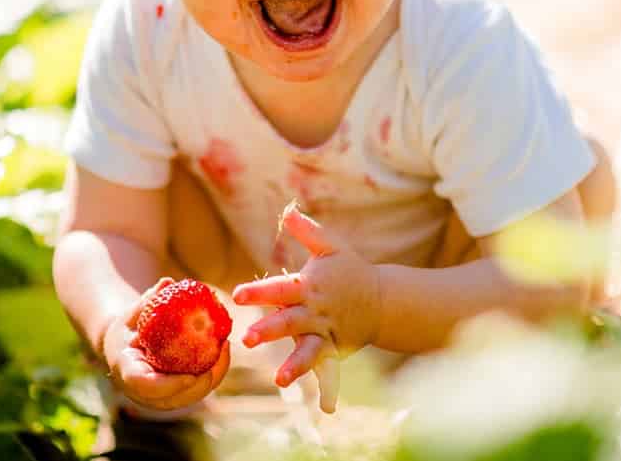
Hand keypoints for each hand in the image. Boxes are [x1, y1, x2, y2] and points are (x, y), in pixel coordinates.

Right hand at [102, 279, 231, 412]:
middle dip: (200, 384)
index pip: (147, 386)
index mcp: (127, 372)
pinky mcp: (174, 394)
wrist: (125, 346)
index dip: (169, 386)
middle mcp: (143, 392)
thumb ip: (147, 301)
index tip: (190, 376)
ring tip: (225, 348)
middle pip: (174, 398)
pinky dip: (211, 374)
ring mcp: (159, 397)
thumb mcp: (133, 313)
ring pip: (189, 397)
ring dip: (211, 377)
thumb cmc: (129, 327)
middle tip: (218, 356)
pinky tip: (223, 350)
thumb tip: (167, 283)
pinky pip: (195, 390)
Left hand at [232, 204, 381, 412]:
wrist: (382, 299)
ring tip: (279, 378)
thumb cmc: (351, 270)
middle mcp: (317, 312)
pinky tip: (328, 409)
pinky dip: (331, 389)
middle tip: (248, 338)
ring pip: (309, 351)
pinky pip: (331, 370)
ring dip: (295, 365)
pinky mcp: (336, 351)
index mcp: (311, 286)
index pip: (280, 288)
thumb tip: (287, 210)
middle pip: (290, 321)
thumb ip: (308, 231)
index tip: (238, 294)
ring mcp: (327, 334)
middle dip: (270, 330)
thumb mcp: (332, 247)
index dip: (259, 291)